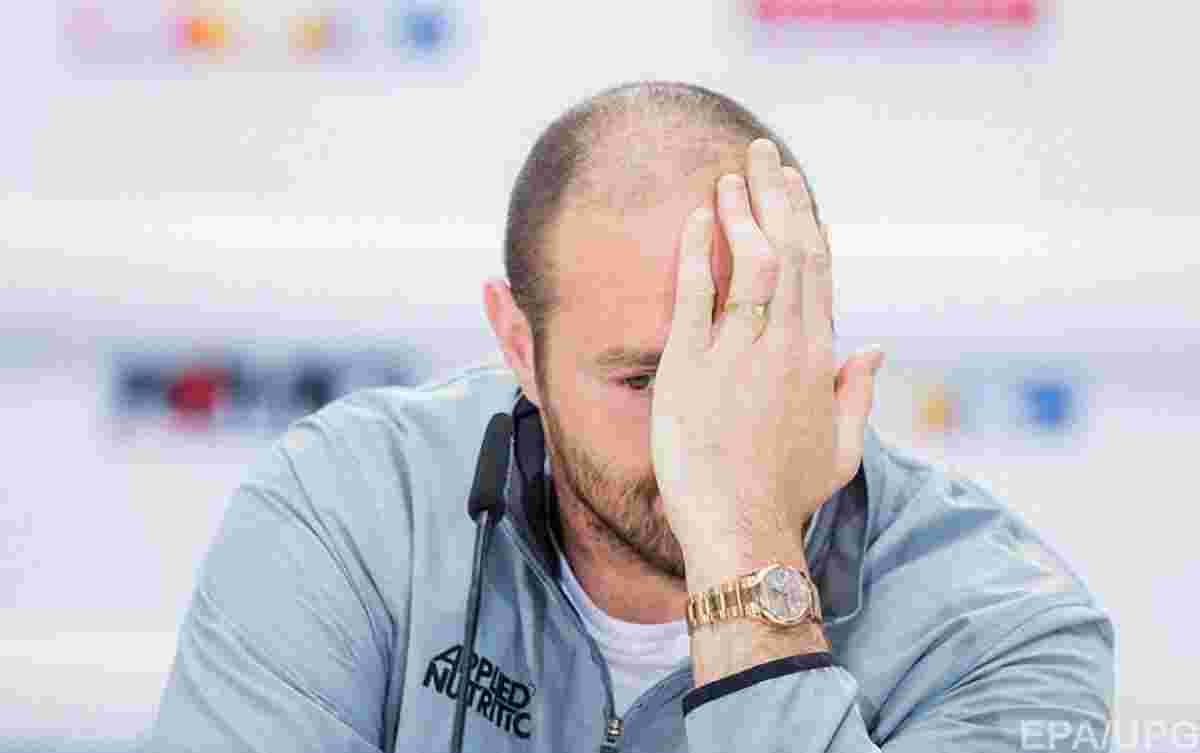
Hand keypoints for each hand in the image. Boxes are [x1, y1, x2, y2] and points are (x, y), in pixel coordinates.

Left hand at [650, 139, 883, 587]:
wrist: (742, 531)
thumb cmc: (787, 496)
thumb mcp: (842, 449)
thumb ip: (857, 394)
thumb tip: (875, 350)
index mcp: (818, 360)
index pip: (817, 273)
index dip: (806, 223)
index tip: (794, 188)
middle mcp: (786, 347)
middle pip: (790, 251)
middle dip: (776, 196)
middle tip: (761, 153)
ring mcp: (740, 354)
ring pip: (752, 262)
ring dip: (742, 210)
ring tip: (729, 173)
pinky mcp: (691, 367)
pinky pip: (697, 295)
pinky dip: (699, 251)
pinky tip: (697, 217)